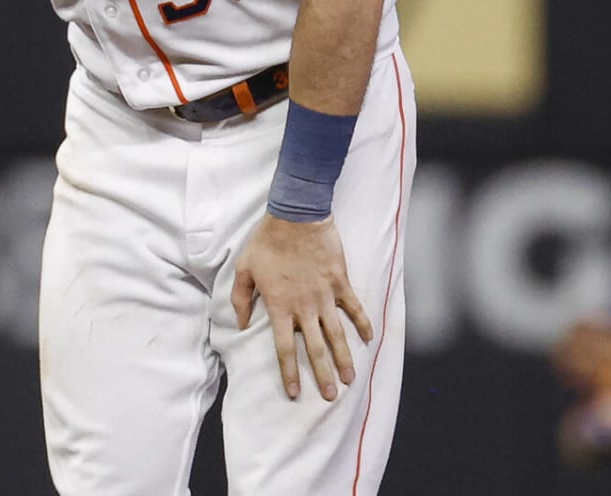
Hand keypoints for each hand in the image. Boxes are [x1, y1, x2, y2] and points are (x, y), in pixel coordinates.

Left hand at [232, 214, 373, 400]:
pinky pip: (354, 307)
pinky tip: (369, 338)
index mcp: (280, 306)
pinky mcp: (340, 282)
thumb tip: (242, 323)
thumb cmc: (267, 241)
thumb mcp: (244, 268)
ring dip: (344, 357)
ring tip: (350, 379)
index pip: (284, 348)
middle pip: (314, 348)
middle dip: (322, 375)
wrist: (296, 216)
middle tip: (329, 395)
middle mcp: (304, 307)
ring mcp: (325, 295)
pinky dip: (362, 323)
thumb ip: (241, 298)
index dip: (289, 372)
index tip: (294, 393)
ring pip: (336, 334)